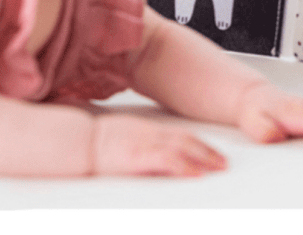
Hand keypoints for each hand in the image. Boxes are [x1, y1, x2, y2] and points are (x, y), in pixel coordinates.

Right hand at [91, 114, 227, 176]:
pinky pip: (167, 160)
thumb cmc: (96, 142)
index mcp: (147, 129)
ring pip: (182, 148)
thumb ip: (141, 144)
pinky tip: (195, 173)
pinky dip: (184, 165)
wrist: (78, 140)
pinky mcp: (138, 155)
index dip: (200, 143)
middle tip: (224, 163)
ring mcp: (145, 143)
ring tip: (218, 167)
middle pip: (187, 139)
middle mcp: (150, 133)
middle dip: (209, 151)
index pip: (181, 134)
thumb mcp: (123, 139)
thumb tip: (155, 155)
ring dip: (203, 157)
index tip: (214, 152)